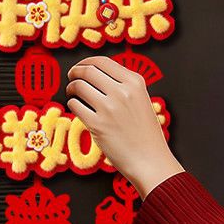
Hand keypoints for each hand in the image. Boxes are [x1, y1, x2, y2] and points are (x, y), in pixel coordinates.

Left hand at [66, 56, 183, 199]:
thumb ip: (124, 85)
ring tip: (73, 93)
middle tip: (71, 77)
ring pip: (79, 86)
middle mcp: (122, 92)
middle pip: (88, 71)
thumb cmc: (146, 135)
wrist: (151, 162)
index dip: (86, 62)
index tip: (81, 66)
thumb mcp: (142, 100)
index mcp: (135, 82)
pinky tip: (76, 108)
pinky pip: (75, 105)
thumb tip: (98, 73)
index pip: (103, 61)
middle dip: (75, 72)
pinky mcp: (97, 124)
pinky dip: (72, 104)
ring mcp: (109, 108)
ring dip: (71, 88)